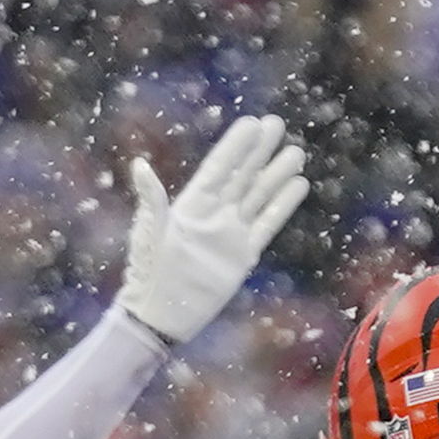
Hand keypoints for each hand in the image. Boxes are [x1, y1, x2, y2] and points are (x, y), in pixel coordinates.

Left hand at [113, 113, 308, 345]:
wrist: (163, 314)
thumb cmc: (150, 272)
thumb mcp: (150, 232)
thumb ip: (152, 199)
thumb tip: (140, 165)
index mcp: (192, 204)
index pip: (219, 168)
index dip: (236, 147)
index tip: (253, 123)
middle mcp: (215, 213)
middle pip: (242, 176)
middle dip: (260, 151)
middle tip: (277, 124)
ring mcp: (231, 233)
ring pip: (259, 197)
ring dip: (276, 175)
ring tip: (295, 153)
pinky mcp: (244, 254)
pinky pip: (267, 224)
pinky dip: (282, 206)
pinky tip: (298, 186)